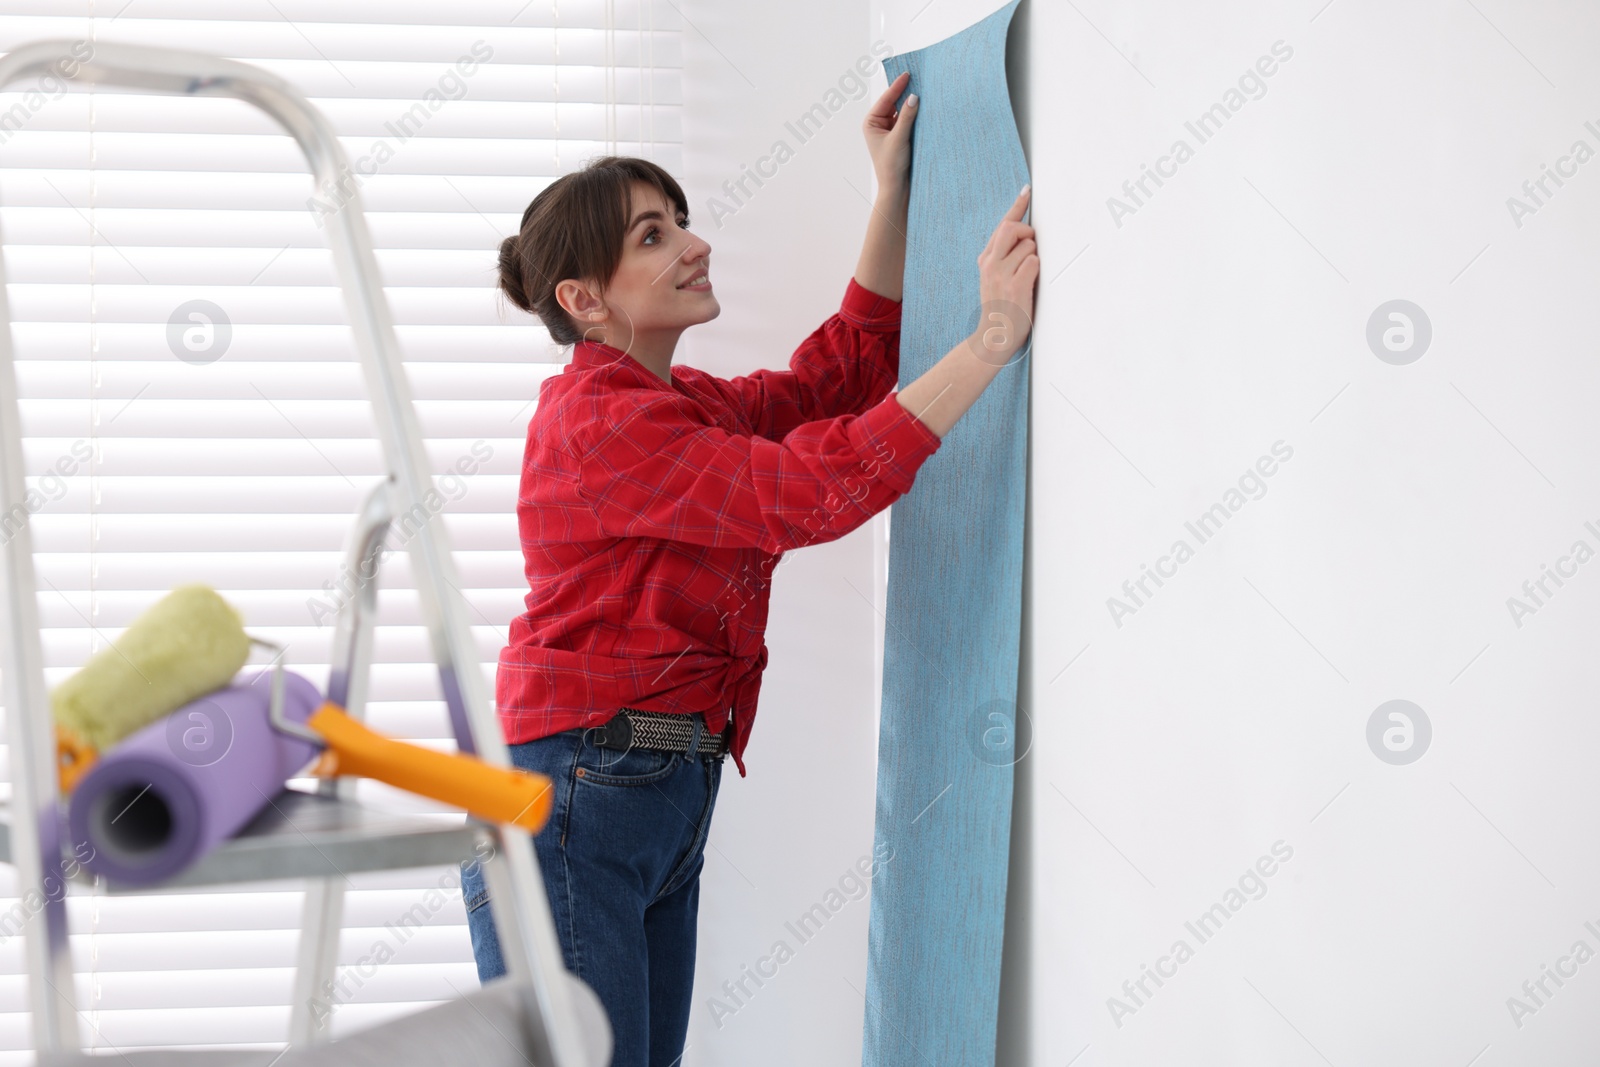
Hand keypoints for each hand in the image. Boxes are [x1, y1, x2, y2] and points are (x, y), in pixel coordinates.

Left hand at [863, 71, 916, 190]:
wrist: (897, 188)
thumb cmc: (892, 166)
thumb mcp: (899, 138)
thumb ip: (906, 116)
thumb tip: (914, 97)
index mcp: (871, 123)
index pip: (885, 100)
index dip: (897, 86)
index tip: (907, 74)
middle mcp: (878, 124)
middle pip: (893, 103)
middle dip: (904, 92)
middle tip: (917, 77)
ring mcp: (889, 130)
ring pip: (902, 111)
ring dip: (911, 104)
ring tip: (923, 90)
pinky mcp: (900, 136)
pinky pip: (908, 120)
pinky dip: (915, 115)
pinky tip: (924, 107)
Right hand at [971, 185, 1037, 364]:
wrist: (994, 336)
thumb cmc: (1001, 306)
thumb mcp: (994, 277)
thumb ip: (1003, 256)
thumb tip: (1025, 235)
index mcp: (985, 259)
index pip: (1002, 225)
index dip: (1017, 206)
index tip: (1028, 190)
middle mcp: (990, 263)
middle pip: (1012, 228)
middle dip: (1027, 232)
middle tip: (1031, 246)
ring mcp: (1000, 274)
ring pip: (1028, 247)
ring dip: (1034, 257)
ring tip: (1027, 276)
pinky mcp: (1014, 285)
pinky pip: (1034, 262)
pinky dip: (1037, 270)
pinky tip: (1029, 284)